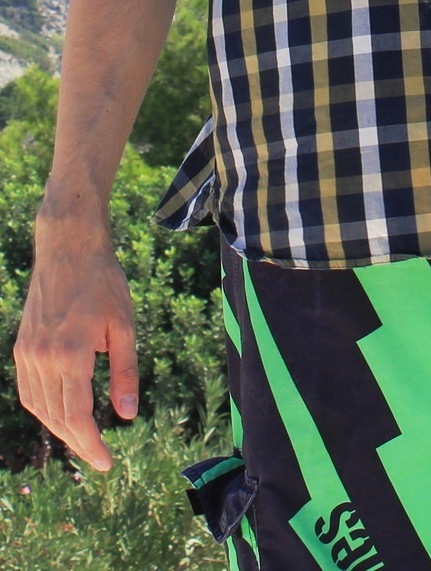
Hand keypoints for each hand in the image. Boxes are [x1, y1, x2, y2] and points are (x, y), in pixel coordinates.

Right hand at [14, 220, 138, 471]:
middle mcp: (43, 357)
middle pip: (56, 418)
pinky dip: (44, 408)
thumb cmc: (103, 283)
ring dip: (60, 428)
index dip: (90, 445)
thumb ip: (125, 372)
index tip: (106, 464)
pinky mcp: (22, 346)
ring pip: (40, 407)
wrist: (68, 248)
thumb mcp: (125, 326)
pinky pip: (29, 390)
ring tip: (84, 438)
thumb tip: (126, 416)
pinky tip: (61, 412)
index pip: (76, 416)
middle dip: (78, 442)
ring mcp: (28, 352)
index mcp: (71, 354)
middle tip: (99, 458)